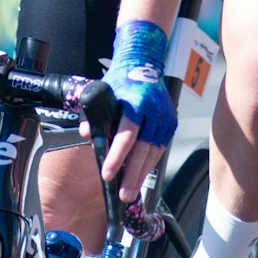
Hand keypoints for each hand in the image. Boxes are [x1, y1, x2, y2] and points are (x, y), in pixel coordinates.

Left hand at [93, 20, 174, 203]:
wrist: (145, 62)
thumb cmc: (121, 79)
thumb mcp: (104, 92)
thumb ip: (95, 114)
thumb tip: (87, 135)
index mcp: (136, 101)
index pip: (126, 134)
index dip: (117, 155)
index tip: (107, 173)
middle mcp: (153, 111)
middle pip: (143, 149)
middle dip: (132, 174)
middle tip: (123, 195)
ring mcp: (164, 118)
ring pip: (153, 152)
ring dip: (141, 174)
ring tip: (131, 193)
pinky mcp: (170, 124)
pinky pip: (160, 149)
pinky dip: (149, 164)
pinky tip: (140, 177)